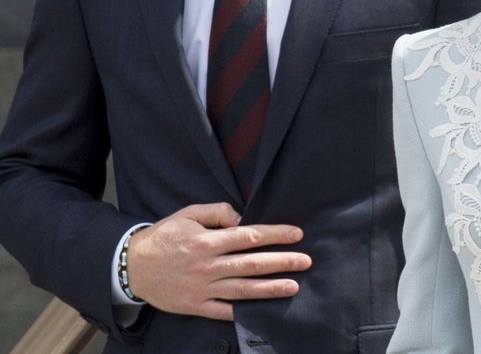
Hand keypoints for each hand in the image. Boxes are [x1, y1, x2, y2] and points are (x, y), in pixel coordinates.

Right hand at [126, 202, 311, 320]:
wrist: (131, 266)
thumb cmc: (164, 237)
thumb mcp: (188, 214)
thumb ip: (217, 211)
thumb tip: (241, 218)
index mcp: (207, 241)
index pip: (248, 237)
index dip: (275, 235)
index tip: (297, 234)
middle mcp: (207, 266)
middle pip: (251, 264)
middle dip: (282, 262)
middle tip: (306, 261)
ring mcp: (201, 288)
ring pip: (242, 289)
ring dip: (270, 288)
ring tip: (294, 286)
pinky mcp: (194, 306)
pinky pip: (222, 311)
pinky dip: (242, 312)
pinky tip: (262, 311)